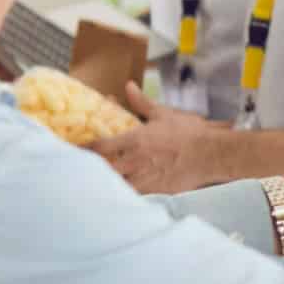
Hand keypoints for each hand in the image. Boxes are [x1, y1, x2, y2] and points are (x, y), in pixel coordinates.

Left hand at [89, 83, 228, 193]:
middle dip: (89, 170)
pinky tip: (118, 197)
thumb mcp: (164, 115)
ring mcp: (143, 178)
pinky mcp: (154, 191)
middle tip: (79, 170)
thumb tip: (129, 87)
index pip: (100, 147)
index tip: (74, 150)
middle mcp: (134, 161)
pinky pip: (132, 196)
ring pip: (114, 186)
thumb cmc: (188, 134)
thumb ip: (142, 103)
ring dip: (104, 185)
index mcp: (134, 140)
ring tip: (95, 186)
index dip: (84, 150)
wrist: (210, 154)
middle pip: (101, 170)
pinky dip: (123, 196)